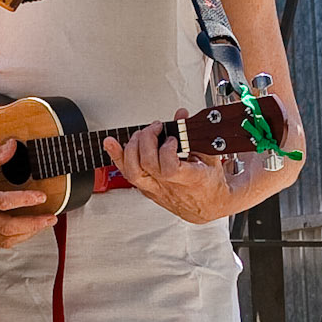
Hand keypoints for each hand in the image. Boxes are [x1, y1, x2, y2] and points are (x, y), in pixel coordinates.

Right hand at [0, 140, 54, 248]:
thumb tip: (11, 147)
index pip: (3, 203)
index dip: (25, 200)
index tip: (40, 197)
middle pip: (9, 228)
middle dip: (33, 224)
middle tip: (50, 218)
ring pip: (4, 240)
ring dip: (26, 234)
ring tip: (41, 225)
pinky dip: (12, 237)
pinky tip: (22, 230)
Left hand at [103, 123, 238, 223]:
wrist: (208, 207)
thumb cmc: (210, 183)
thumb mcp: (210, 156)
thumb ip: (193, 134)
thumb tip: (181, 114)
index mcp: (188, 179)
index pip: (169, 167)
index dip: (167, 150)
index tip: (172, 139)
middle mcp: (169, 186)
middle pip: (146, 165)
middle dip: (147, 140)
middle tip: (155, 128)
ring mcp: (155, 189)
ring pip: (133, 172)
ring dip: (131, 148)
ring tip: (140, 134)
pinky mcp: (146, 189)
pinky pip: (128, 174)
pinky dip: (117, 157)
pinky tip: (111, 144)